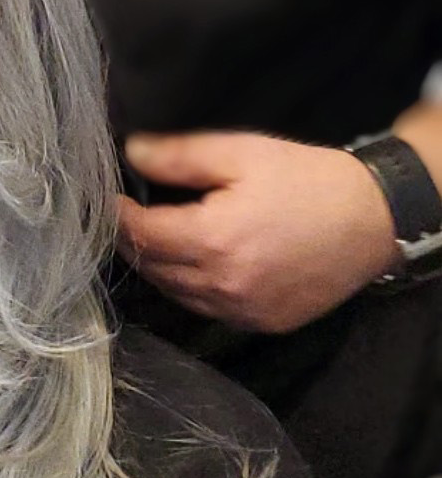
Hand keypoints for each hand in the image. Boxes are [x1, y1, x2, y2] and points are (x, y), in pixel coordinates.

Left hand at [117, 130, 400, 333]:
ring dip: (160, 266)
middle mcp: (221, 286)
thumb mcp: (242, 153)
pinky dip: (191, 288)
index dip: (116, 217)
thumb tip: (130, 153)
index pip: (138, 236)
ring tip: (159, 235)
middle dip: (134, 240)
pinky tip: (197, 262)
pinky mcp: (262, 324)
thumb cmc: (308, 180)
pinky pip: (206, 310)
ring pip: (174, 294)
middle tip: (128, 213)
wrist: (374, 220)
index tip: (104, 198)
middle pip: (151, 268)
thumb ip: (180, 156)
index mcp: (212, 241)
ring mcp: (242, 311)